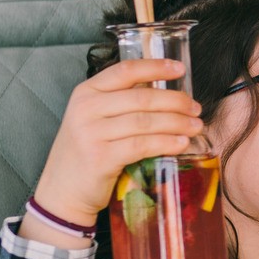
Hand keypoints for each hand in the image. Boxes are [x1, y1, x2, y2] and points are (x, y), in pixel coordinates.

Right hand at [25, 61, 202, 232]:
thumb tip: (166, 92)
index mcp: (86, 92)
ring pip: (145, 122)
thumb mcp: (94, 118)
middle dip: (175, 102)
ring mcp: (91, 134)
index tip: (180, 69)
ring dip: (176, 123)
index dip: (155, 67)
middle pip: (141, 98)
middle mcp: (86, 109)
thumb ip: (120, 102)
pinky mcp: (100, 158)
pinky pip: (142, 146)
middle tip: (195, 108)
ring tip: (195, 126)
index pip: (125, 71)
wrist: (63, 191)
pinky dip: (166, 143)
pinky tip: (181, 143)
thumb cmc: (86, 151)